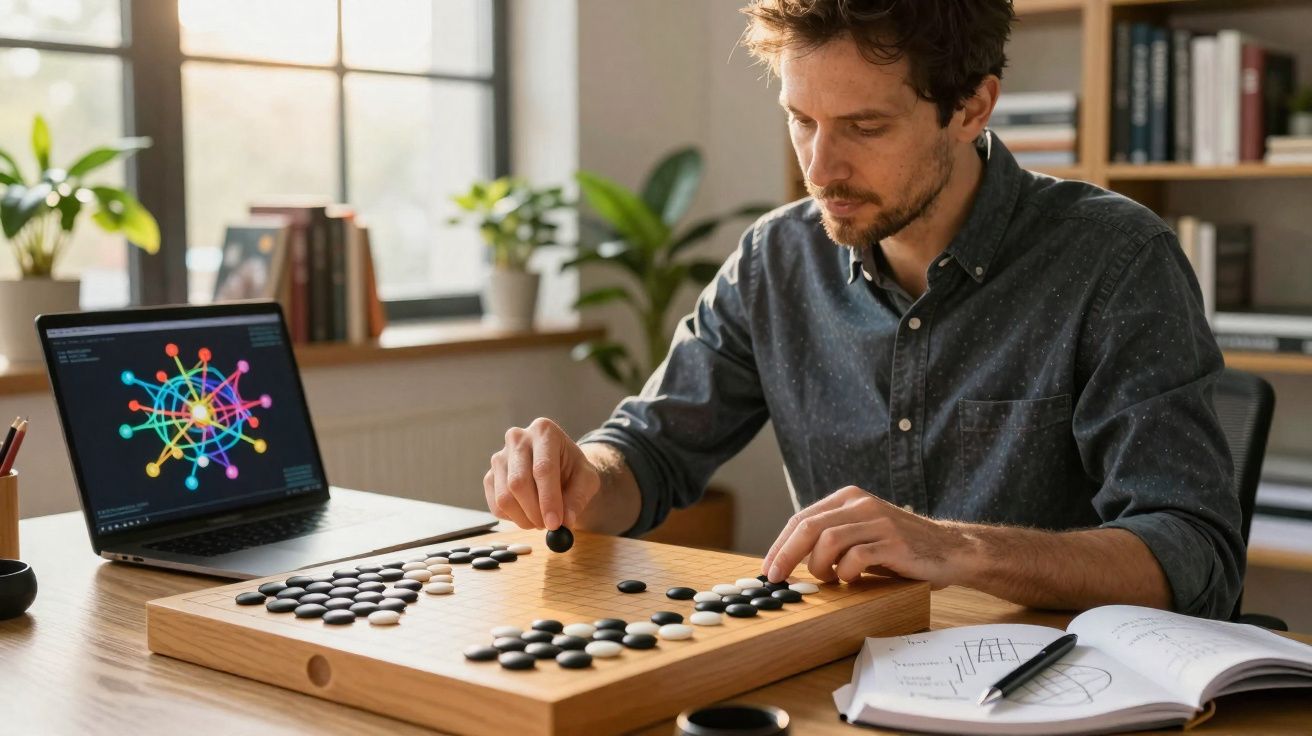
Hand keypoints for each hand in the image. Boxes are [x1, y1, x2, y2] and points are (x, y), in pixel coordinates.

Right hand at [484, 418, 599, 529]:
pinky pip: (496, 506)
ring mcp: (499, 457)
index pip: (543, 468)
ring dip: (524, 518)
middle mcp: (517, 438)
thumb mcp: (587, 480)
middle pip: (518, 482)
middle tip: (549, 526)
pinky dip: (514, 518)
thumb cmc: (573, 470)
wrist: (558, 467)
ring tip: (542, 520)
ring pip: (504, 497)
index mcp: (544, 431)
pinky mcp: (489, 476)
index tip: (555, 523)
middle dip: (535, 512)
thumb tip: (566, 521)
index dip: (549, 499)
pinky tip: (529, 514)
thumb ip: (578, 498)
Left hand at [761, 485, 973, 587]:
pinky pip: (856, 557)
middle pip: (809, 527)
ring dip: (820, 567)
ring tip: (829, 579)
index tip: (768, 569)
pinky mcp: (894, 542)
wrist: (951, 549)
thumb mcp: (862, 534)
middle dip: (786, 555)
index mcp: (849, 498)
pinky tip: (851, 579)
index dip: (780, 544)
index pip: (802, 518)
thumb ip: (832, 538)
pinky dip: (846, 573)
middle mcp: (861, 504)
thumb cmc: (900, 548)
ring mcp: (878, 521)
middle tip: (776, 578)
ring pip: (828, 541)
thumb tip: (790, 560)